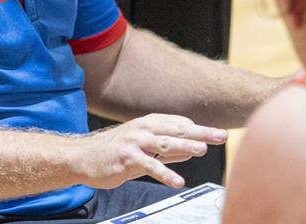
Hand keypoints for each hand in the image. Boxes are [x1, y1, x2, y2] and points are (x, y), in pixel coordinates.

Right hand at [76, 114, 226, 189]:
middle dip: (202, 133)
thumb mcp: (142, 147)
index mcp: (149, 123)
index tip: (217, 134)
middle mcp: (144, 129)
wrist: (83, 157)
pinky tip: (178, 181)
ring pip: (165, 144)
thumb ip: (166, 149)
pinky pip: (149, 166)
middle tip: (222, 136)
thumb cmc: (113, 152)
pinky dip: (165, 173)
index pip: (180, 124)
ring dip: (185, 146)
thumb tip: (190, 150)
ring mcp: (135, 142)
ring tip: (202, 150)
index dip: (199, 129)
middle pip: (178, 130)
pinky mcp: (127, 158)